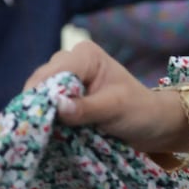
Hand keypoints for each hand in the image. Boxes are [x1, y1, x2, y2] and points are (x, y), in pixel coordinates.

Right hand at [23, 42, 188, 153]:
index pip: (55, 72)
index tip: (37, 119)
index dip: (43, 94)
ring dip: (41, 113)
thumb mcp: (115, 109)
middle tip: (36, 130)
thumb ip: (86, 108)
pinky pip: (44, 104)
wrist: (152, 124)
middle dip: (39, 104)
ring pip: (39, 94)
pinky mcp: (63, 95)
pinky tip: (46, 130)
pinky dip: (45, 117)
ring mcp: (65, 78)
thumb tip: (58, 106)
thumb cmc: (139, 111)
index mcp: (85, 55)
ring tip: (43, 132)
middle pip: (41, 81)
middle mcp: (71, 60)